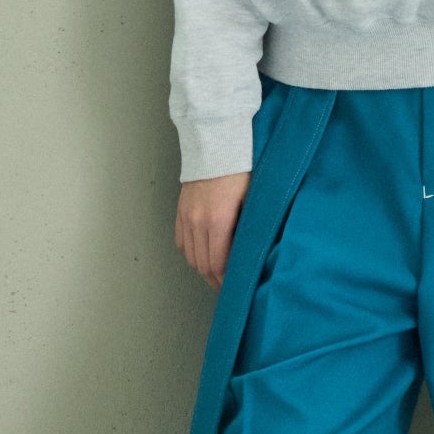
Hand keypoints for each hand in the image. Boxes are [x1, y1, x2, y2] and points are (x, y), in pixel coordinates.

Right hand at [176, 170, 251, 289]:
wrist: (216, 146)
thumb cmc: (240, 170)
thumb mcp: (252, 200)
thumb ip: (249, 228)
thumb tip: (252, 252)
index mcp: (218, 221)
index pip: (218, 264)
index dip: (225, 280)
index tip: (235, 287)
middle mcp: (198, 222)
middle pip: (203, 264)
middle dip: (215, 280)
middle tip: (227, 287)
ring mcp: (187, 217)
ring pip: (190, 256)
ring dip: (202, 268)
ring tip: (215, 274)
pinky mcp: (181, 211)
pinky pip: (182, 242)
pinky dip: (191, 253)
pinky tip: (202, 255)